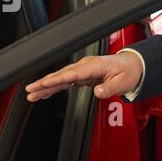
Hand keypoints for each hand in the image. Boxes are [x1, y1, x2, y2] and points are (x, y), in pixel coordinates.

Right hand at [25, 52, 142, 102]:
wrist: (131, 66)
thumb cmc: (127, 72)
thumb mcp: (122, 83)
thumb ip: (109, 88)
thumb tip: (98, 92)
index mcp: (93, 66)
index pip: (71, 73)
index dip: (57, 79)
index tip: (44, 84)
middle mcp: (84, 66)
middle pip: (60, 75)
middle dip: (44, 83)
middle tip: (30, 91)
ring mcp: (81, 70)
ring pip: (59, 78)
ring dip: (45, 87)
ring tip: (31, 95)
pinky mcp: (81, 76)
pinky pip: (64, 81)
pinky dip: (53, 87)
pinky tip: (44, 93)